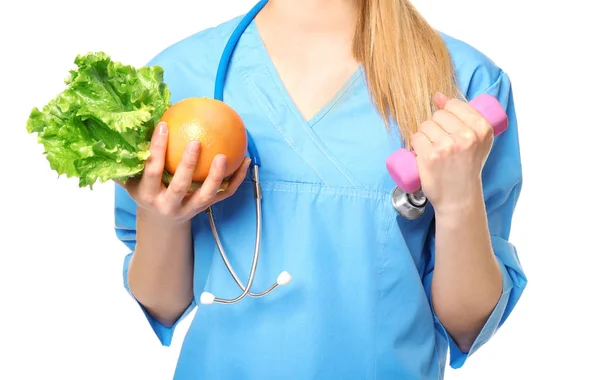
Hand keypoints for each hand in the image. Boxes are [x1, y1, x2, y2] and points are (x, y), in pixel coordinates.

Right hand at [117, 121, 250, 223]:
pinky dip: (237, 179)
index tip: (164, 125)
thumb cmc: (146, 193)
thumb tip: (121, 131)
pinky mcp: (206, 208)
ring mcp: (190, 208)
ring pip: (207, 194)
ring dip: (217, 176)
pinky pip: (225, 194)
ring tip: (224, 155)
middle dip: (188, 165)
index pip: (152, 170)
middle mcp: (169, 204)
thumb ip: (126, 162)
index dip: (157, 148)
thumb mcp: (130, 182)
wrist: (162, 223)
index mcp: (148, 194)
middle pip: (181, 186)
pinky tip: (246, 161)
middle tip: (196, 141)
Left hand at [410, 92, 493, 213]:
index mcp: (482, 128)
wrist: (459, 196)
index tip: (449, 128)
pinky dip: (415, 145)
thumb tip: (437, 95)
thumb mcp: (478, 140)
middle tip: (442, 144)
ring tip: (434, 150)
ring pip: (425, 125)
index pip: (454, 105)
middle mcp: (466, 136)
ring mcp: (447, 146)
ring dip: (425, 135)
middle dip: (436, 126)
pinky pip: (415, 138)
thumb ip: (464, 116)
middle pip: (438, 115)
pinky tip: (424, 154)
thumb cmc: (466, 167)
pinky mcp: (430, 156)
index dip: (447, 114)